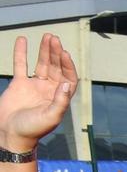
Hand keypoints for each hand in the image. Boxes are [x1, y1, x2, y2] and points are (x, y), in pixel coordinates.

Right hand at [0, 34, 77, 152]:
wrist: (12, 134)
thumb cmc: (33, 130)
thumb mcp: (50, 117)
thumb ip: (60, 101)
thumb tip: (67, 84)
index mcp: (60, 97)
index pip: (68, 77)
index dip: (68, 65)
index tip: (64, 53)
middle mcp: (49, 90)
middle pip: (56, 67)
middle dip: (56, 53)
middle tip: (54, 39)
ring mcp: (35, 85)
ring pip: (42, 64)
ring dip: (45, 51)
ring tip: (48, 37)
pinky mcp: (19, 84)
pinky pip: (20, 65)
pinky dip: (21, 53)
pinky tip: (23, 40)